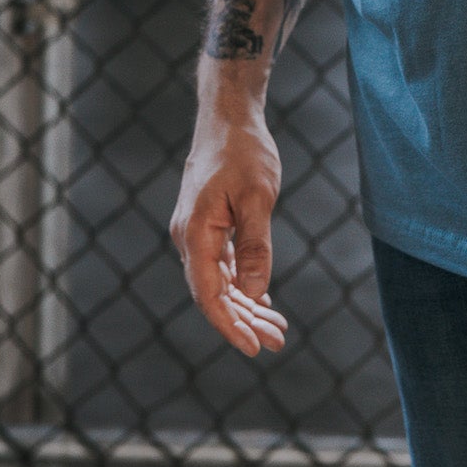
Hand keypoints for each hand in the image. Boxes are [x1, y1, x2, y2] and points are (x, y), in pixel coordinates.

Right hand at [170, 110, 287, 357]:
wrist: (229, 117)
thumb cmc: (244, 152)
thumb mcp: (258, 198)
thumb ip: (255, 247)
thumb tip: (253, 295)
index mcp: (194, 234)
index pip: (208, 295)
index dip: (230, 325)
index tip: (254, 348)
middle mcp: (188, 238)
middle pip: (214, 294)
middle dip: (244, 321)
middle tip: (278, 342)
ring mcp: (196, 233)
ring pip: (218, 282)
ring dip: (245, 306)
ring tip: (276, 329)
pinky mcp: (207, 226)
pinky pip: (221, 266)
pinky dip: (241, 284)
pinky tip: (260, 302)